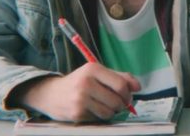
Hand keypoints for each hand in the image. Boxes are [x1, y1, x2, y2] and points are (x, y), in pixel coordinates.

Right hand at [12, 62, 140, 121]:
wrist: (50, 94)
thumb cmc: (80, 82)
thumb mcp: (97, 73)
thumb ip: (120, 77)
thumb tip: (138, 87)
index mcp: (93, 69)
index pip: (121, 84)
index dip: (128, 94)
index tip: (128, 97)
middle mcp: (86, 83)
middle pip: (117, 101)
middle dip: (121, 105)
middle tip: (118, 104)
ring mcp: (80, 99)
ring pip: (109, 112)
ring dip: (111, 112)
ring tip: (104, 106)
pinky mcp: (76, 113)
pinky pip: (99, 119)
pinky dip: (99, 117)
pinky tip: (92, 110)